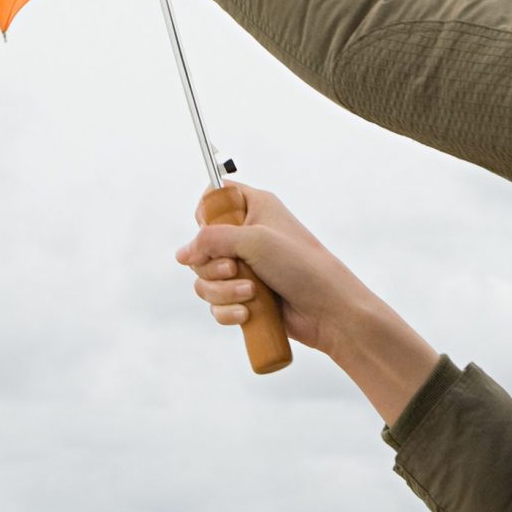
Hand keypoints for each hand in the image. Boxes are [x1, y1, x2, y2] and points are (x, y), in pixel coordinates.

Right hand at [180, 184, 439, 421]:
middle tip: (236, 270)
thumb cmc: (301, 266)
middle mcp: (248, 235)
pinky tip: (246, 314)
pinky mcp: (246, 297)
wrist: (329, 310)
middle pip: (201, 246)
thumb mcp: (254, 241)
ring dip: (222, 291)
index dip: (206, 214)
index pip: (216, 196)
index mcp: (255, 207)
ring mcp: (246, 268)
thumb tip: (182, 254)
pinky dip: (226, 311)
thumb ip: (212, 240)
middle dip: (212, 266)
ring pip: (205, 279)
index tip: (211, 231)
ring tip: (250, 294)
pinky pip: (217, 304)